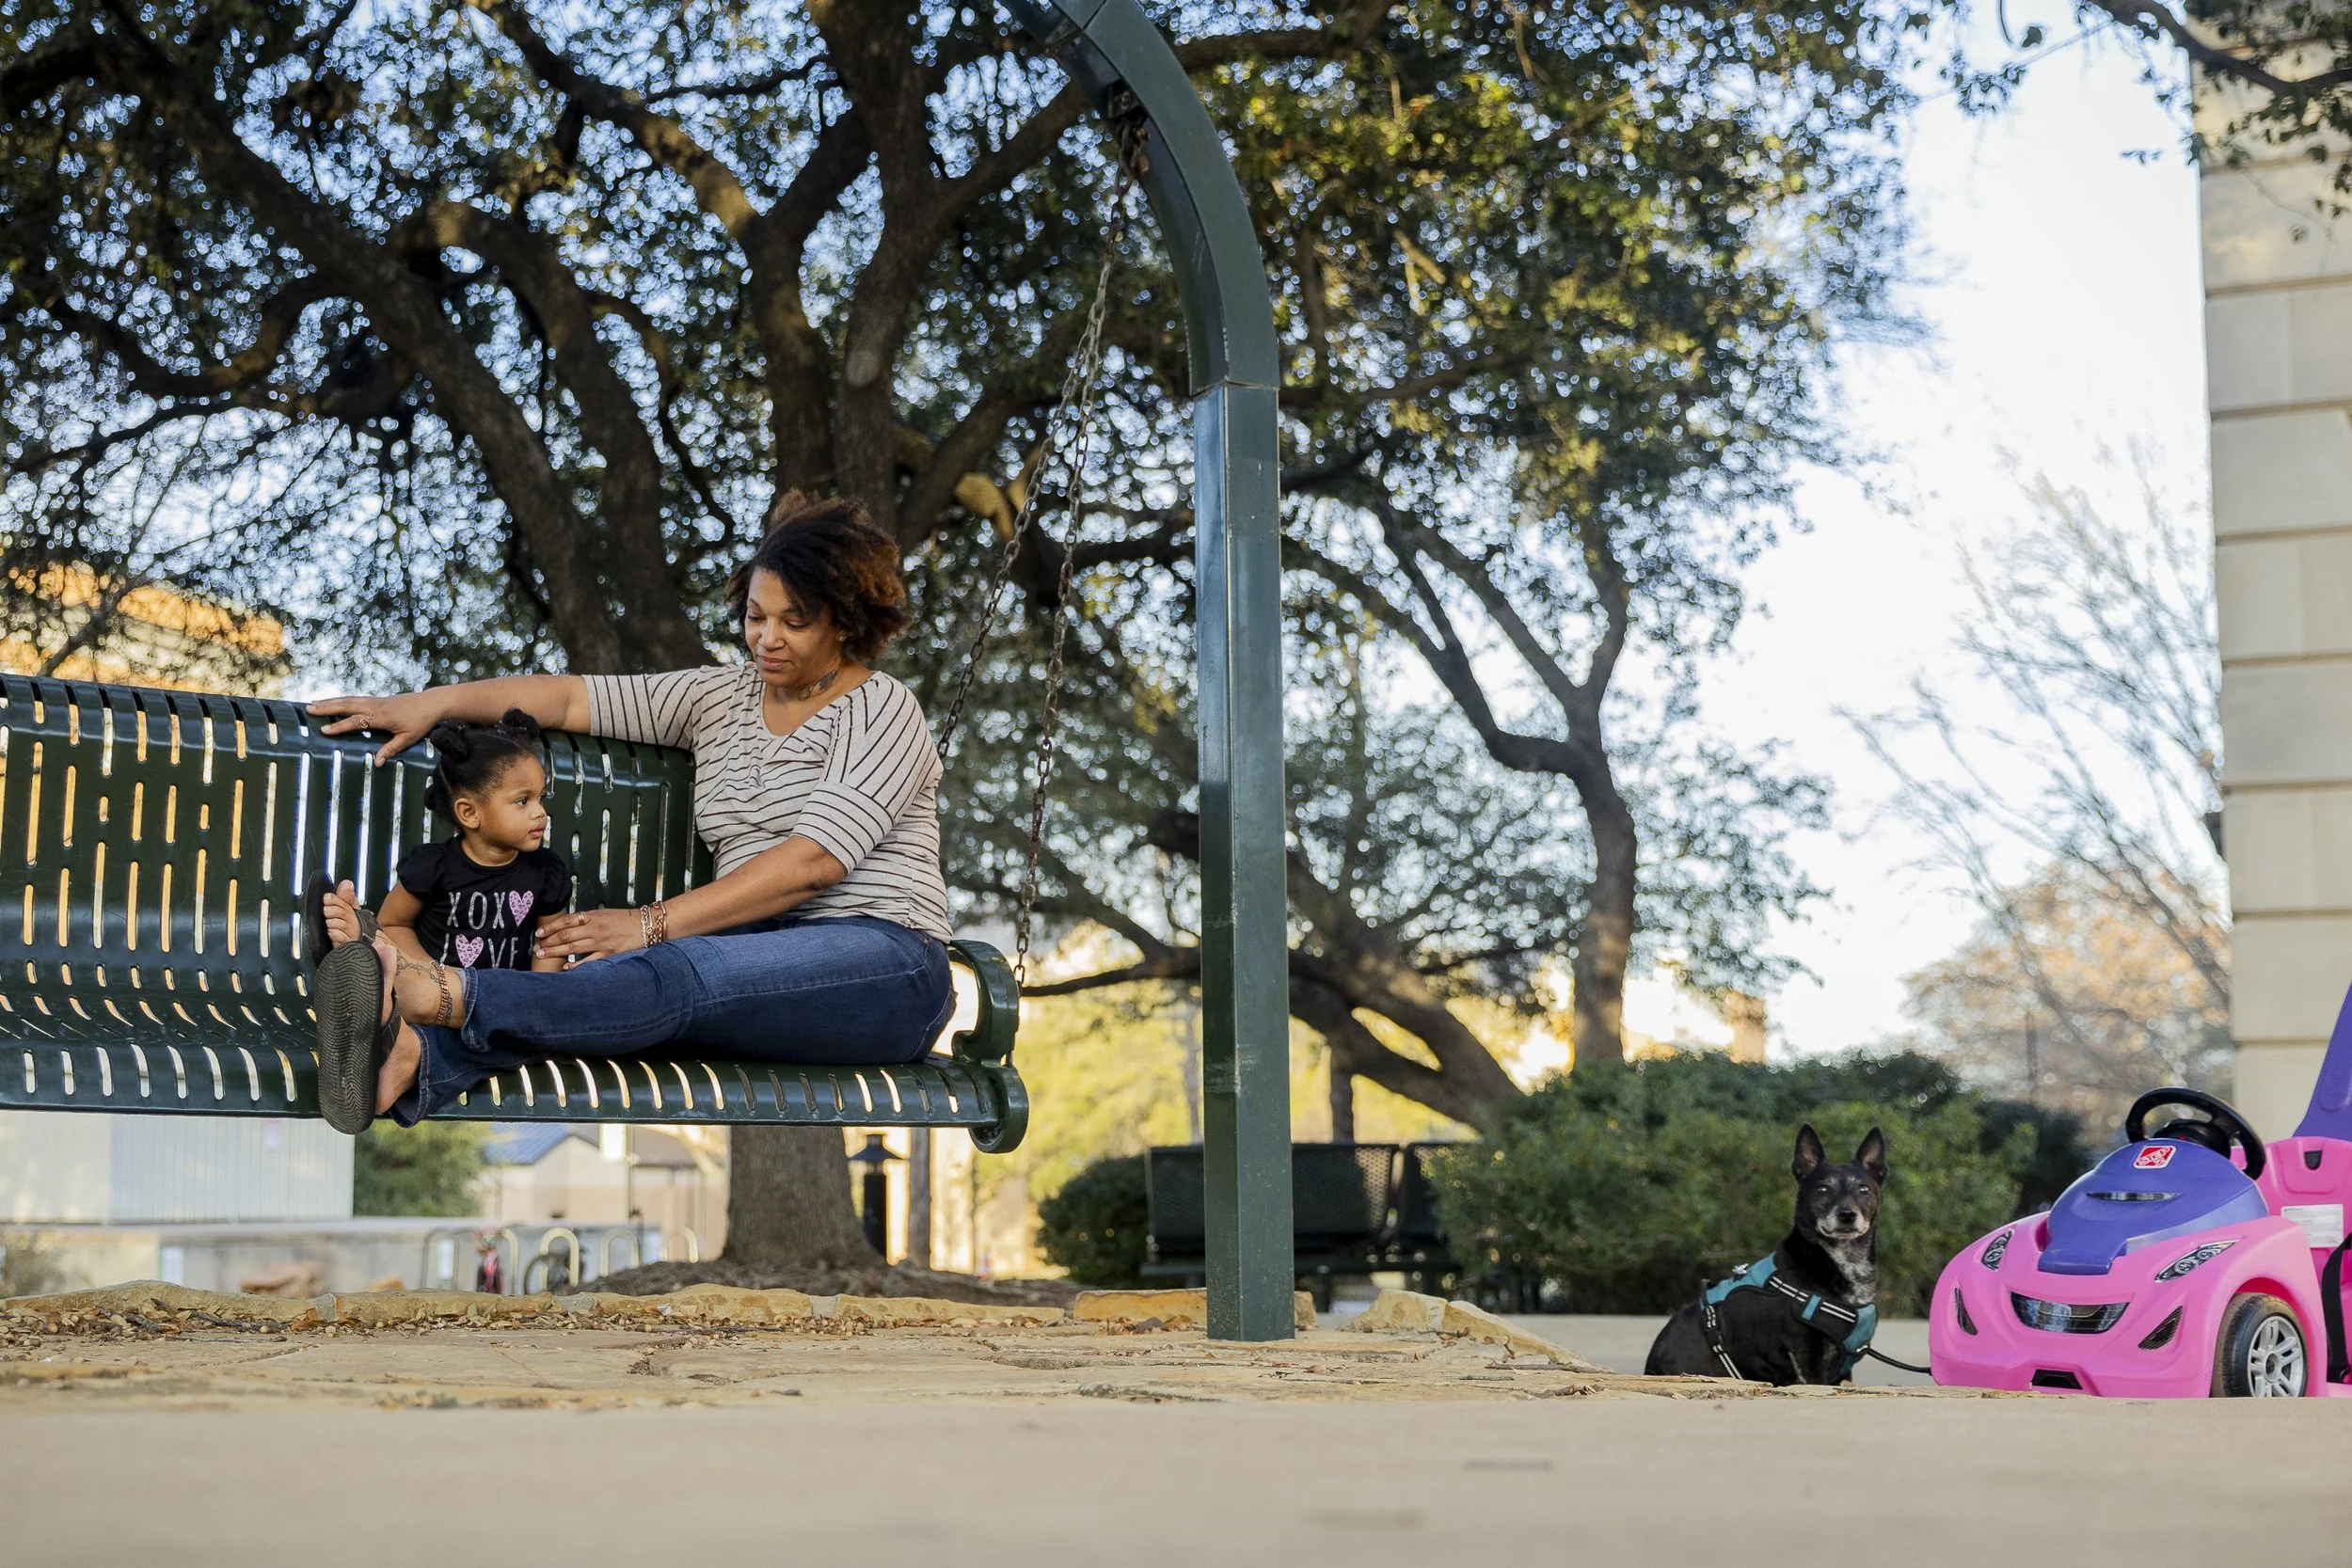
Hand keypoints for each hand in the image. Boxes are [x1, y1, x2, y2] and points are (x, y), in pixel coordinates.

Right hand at [309, 691, 443, 766]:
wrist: (431, 703)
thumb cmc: (421, 722)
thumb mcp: (408, 739)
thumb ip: (391, 750)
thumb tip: (377, 763)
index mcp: (382, 717)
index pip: (356, 722)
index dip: (340, 726)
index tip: (324, 730)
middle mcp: (375, 706)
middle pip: (347, 705)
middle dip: (327, 708)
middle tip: (309, 709)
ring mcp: (375, 701)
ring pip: (349, 700)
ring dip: (331, 701)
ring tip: (313, 703)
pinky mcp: (377, 700)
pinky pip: (355, 699)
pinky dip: (342, 700)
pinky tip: (333, 702)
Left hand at [535, 908, 646, 964]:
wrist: (647, 925)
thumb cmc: (625, 919)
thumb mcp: (605, 913)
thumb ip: (587, 919)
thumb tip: (568, 925)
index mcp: (593, 916)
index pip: (566, 921)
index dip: (551, 927)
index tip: (539, 933)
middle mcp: (595, 928)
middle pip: (566, 935)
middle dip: (548, 942)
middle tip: (536, 948)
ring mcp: (601, 942)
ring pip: (573, 947)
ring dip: (555, 952)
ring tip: (543, 955)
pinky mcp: (609, 953)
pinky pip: (588, 961)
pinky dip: (575, 965)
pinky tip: (565, 967)